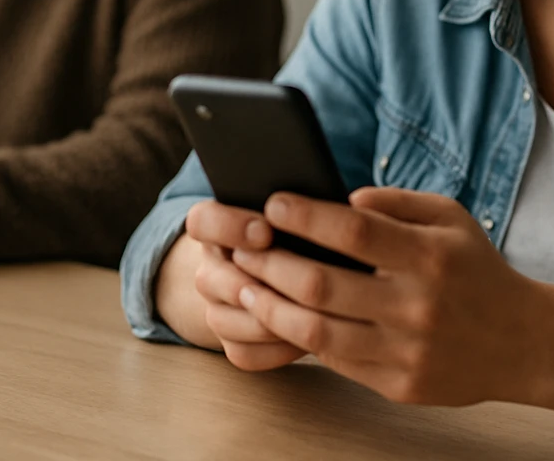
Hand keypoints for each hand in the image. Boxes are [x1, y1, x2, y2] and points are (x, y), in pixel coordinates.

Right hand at [154, 199, 304, 369]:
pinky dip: (275, 349)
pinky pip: (244, 353)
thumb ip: (311, 207)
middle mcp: (211, 269)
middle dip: (254, 282)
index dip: (228, 226)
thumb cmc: (299, 238)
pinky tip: (306, 338)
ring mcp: (217, 309)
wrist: (286, 280)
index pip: (201, 220)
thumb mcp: (298, 216)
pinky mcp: (232, 343)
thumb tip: (352, 199)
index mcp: (219, 228)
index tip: (265, 231)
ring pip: (225, 321)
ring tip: (311, 313)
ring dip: (268, 319)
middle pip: (209, 278)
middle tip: (294, 282)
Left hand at [229, 187, 542, 405]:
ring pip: (315, 332)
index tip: (273, 204)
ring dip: (270, 306)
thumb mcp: (450, 217)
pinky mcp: (399, 386)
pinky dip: (299, 338)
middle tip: (242, 248)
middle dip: (270, 263)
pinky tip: (280, 317)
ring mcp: (406, 351)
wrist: (523, 343)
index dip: (306, 216)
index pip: (354, 231)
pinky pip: (334, 361)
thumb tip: (342, 199)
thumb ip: (396, 202)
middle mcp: (417, 306)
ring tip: (245, 286)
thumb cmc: (475, 270)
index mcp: (430, 257)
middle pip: (321, 285)